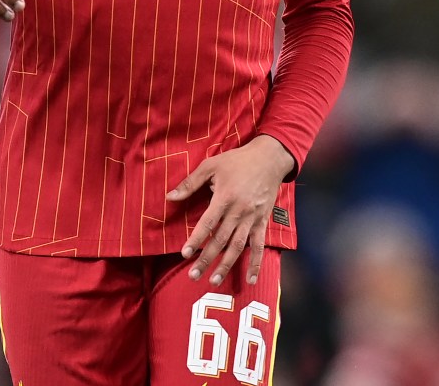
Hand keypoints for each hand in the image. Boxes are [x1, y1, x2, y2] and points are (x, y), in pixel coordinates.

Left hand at [166, 135, 293, 285]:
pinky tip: (249, 279)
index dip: (196, 239)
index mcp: (224, 197)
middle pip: (220, 240)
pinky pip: (259, 246)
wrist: (269, 158)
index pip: (207, 223)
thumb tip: (170, 196)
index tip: (184, 254)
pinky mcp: (262, 222)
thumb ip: (190, 182)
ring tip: (214, 281)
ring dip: (226, 265)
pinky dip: (255, 264)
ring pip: (237, 247)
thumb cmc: (237, 161)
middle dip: (206, 259)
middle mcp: (238, 211)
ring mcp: (251, 218)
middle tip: (193, 275)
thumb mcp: (211, 165)